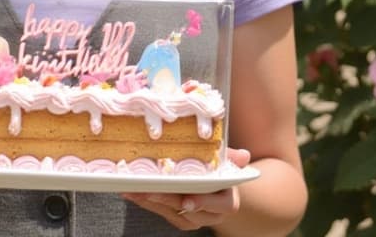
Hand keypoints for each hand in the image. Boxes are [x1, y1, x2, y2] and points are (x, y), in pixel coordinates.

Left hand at [121, 148, 250, 229]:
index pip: (220, 205)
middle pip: (189, 209)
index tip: (188, 200)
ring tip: (133, 189)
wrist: (216, 187)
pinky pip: (161, 213)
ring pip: (171, 213)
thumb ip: (231, 157)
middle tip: (148, 189)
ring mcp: (195, 219)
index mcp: (227, 202)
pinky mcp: (179, 220)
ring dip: (150, 201)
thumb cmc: (220, 170)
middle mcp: (212, 215)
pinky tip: (131, 192)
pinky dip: (146, 202)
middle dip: (167, 200)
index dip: (204, 203)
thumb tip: (244, 155)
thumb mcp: (227, 161)